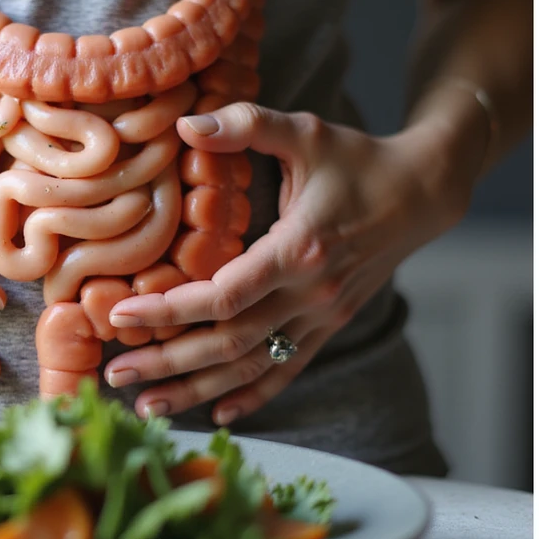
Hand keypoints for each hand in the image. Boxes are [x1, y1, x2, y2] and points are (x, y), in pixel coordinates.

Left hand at [103, 101, 484, 424]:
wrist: (422, 193)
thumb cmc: (357, 160)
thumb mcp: (304, 131)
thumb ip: (247, 125)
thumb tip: (186, 124)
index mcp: (299, 248)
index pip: (223, 295)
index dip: (169, 310)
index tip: (120, 315)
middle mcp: (312, 293)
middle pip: (229, 342)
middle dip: (168, 362)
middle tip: (116, 373)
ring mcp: (323, 317)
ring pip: (253, 366)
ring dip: (199, 390)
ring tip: (148, 406)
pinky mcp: (330, 325)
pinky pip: (287, 369)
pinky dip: (253, 395)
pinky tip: (218, 414)